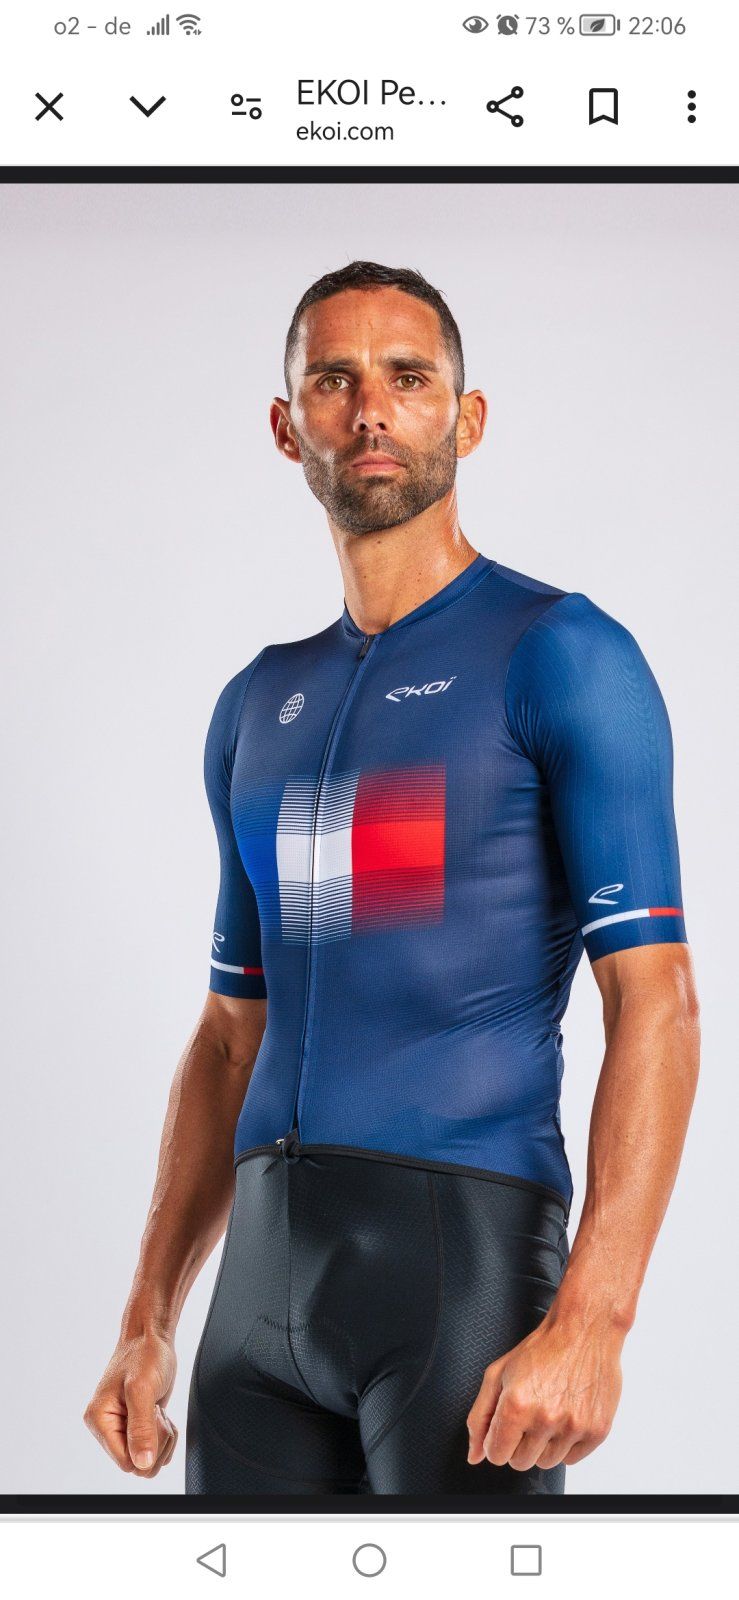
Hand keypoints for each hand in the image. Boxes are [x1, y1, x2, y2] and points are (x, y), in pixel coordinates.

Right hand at [83, 1331, 177, 1475]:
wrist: (152, 1338)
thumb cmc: (144, 1355)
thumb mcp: (142, 1389)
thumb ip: (141, 1428)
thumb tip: (142, 1464)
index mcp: (99, 1420)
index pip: (125, 1462)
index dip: (146, 1449)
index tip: (152, 1419)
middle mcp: (108, 1427)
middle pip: (138, 1465)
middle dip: (157, 1443)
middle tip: (156, 1412)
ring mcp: (123, 1428)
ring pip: (148, 1460)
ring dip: (163, 1438)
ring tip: (158, 1410)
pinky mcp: (138, 1426)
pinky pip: (154, 1450)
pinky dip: (165, 1436)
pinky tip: (161, 1414)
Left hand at [465, 1308, 623, 1471]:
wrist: (584, 1331)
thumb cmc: (542, 1349)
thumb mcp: (498, 1373)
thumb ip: (480, 1417)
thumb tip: (474, 1456)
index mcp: (517, 1404)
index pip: (496, 1454)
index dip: (497, 1440)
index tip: (506, 1426)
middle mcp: (546, 1418)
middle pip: (521, 1462)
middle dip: (519, 1443)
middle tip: (529, 1414)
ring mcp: (574, 1426)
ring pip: (546, 1463)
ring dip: (544, 1445)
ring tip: (549, 1413)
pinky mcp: (597, 1431)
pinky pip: (572, 1459)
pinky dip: (566, 1444)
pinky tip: (566, 1416)